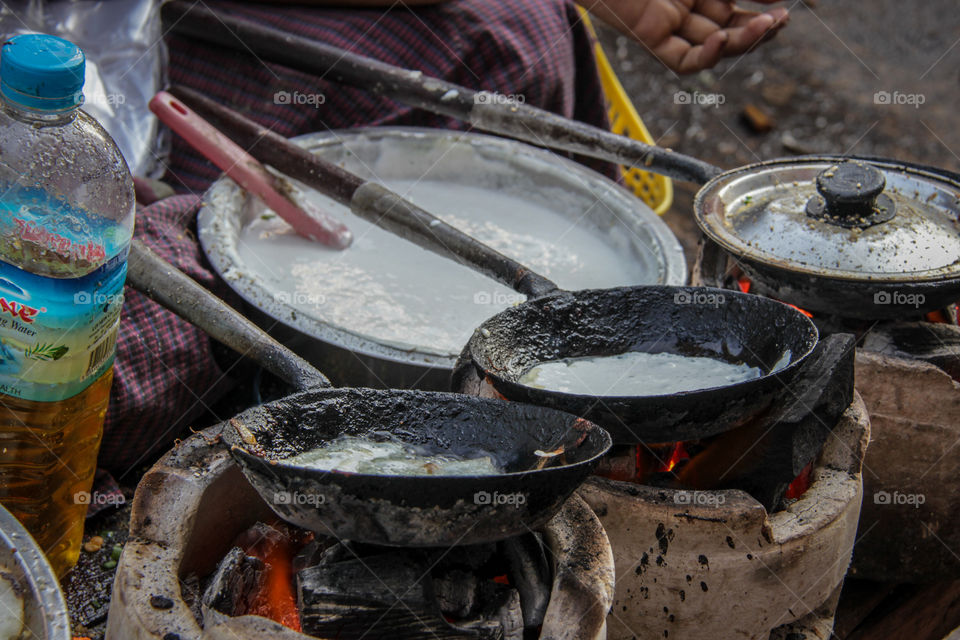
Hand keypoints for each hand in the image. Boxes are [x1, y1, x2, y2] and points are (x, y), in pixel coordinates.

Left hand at [579, 0, 788, 73]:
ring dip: (742, 40)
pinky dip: (706, 56)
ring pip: (712, 44)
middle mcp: (684, 2)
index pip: (736, 3)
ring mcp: (667, 20)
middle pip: (730, 26)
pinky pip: (682, 61)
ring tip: (767, 26)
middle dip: (759, 28)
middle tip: (782, 21)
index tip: (785, 5)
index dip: (763, 6)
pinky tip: (722, 39)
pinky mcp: (647, 35)